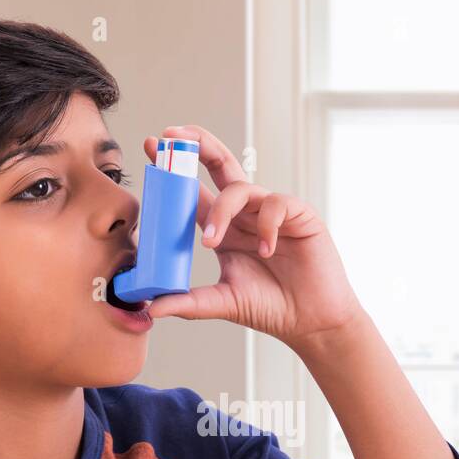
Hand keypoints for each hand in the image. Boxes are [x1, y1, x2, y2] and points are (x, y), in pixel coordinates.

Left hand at [143, 124, 365, 353]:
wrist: (310, 321)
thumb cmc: (271, 307)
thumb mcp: (223, 303)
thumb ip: (188, 302)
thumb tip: (152, 308)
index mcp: (224, 228)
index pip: (194, 190)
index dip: (174, 167)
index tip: (149, 147)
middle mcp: (245, 213)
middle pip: (220, 164)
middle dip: (196, 145)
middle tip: (171, 137)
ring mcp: (271, 211)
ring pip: (241, 187)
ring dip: (221, 210)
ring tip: (211, 242)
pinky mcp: (298, 215)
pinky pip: (276, 205)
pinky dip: (266, 226)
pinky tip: (266, 251)